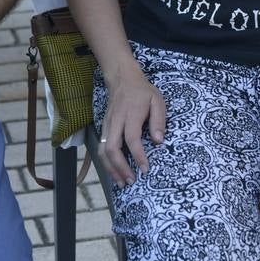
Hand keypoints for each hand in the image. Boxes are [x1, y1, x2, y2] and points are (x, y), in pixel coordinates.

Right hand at [96, 63, 164, 186]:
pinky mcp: (103, 127)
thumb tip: (158, 141)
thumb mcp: (157, 101)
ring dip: (110, 168)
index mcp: (131, 114)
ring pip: (102, 150)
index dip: (138, 155)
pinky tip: (115, 172)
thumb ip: (158, 120)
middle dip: (120, 167)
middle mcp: (116, 121)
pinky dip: (106, 162)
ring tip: (121, 182)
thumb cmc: (142, 91)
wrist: (122, 79)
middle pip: (111, 148)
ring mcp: (107, 124)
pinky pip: (101, 147)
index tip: (146, 169)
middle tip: (131, 181)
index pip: (131, 139)